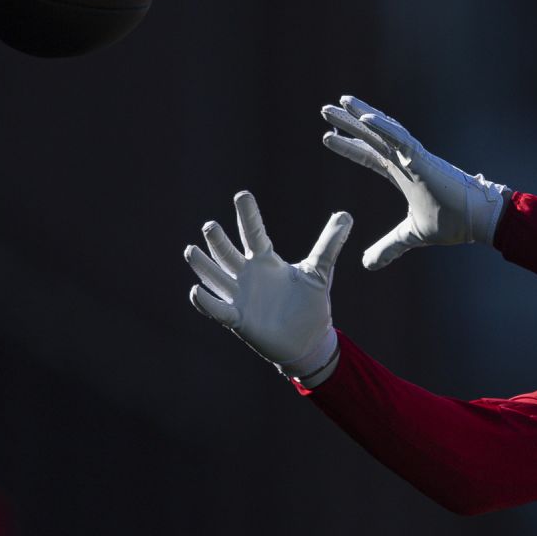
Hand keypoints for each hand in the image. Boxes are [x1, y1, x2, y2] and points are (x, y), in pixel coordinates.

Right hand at [184, 191, 351, 387]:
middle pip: (228, 253)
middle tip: (210, 226)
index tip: (242, 195)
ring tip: (191, 250)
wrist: (309, 340)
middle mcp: (248, 275)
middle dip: (218, 241)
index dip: (248, 215)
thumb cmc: (309, 303)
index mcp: (265, 260)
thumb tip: (345, 216)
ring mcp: (240, 297)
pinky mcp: (239, 320)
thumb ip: (330, 244)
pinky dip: (206, 302)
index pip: (254, 233)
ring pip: (216, 277)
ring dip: (203, 266)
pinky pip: (218, 309)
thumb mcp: (320, 271)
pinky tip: (195, 291)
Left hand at [320, 95, 508, 269]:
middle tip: (325, 110)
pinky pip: (399, 138)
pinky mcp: (423, 158)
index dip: (349, 147)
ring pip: (382, 130)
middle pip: (370, 136)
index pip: (369, 156)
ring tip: (341, 101)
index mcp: (403, 173)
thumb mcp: (411, 236)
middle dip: (348, 123)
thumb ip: (389, 247)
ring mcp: (414, 156)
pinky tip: (364, 118)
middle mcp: (405, 160)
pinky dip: (382, 127)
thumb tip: (366, 264)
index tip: (327, 137)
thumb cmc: (452, 222)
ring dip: (360, 115)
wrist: (479, 220)